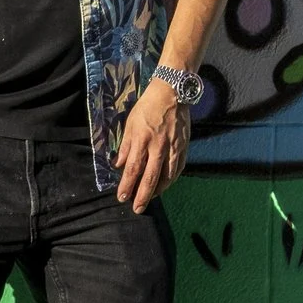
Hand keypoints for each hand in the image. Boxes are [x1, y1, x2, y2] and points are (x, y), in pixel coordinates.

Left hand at [115, 76, 189, 213]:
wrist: (171, 93)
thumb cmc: (147, 107)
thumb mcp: (130, 124)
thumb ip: (125, 146)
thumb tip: (118, 165)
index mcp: (142, 140)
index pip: (133, 168)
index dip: (127, 185)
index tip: (122, 197)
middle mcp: (158, 146)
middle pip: (150, 177)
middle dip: (142, 195)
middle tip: (137, 209)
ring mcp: (173, 147)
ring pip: (167, 175)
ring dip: (158, 190)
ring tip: (151, 199)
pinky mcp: (184, 146)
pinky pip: (178, 168)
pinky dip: (172, 179)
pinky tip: (166, 185)